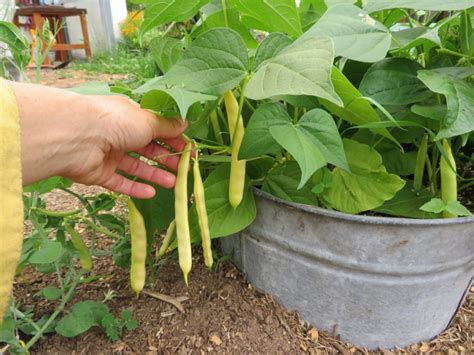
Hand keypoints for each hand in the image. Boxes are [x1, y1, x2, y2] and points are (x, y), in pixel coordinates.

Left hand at [11, 81, 187, 197]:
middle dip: (168, 159)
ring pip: (136, 167)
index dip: (174, 139)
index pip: (157, 128)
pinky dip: (135, 188)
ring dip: (156, 174)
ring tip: (174, 183)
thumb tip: (185, 124)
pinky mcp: (100, 173)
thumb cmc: (117, 121)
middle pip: (148, 149)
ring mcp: (109, 154)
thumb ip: (167, 126)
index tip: (190, 151)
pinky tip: (151, 193)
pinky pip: (120, 182)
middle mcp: (120, 133)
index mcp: (131, 116)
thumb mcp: (148, 120)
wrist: (78, 137)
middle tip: (185, 169)